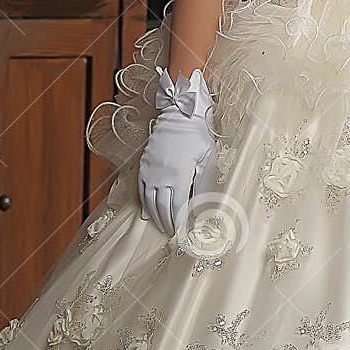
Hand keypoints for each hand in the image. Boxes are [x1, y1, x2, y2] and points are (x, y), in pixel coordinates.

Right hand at [137, 65, 215, 236]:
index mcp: (179, 175)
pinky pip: (142, 190)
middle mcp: (161, 176)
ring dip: (155, 217)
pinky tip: (146, 214)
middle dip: (167, 223)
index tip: (183, 233)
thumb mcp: (207, 159)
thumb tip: (201, 206)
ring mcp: (150, 171)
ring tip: (161, 228)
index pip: (178, 206)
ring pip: (150, 201)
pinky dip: (144, 204)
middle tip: (172, 235)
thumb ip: (202, 183)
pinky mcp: (144, 166)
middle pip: (163, 207)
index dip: (180, 222)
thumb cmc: (197, 136)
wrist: (178, 115)